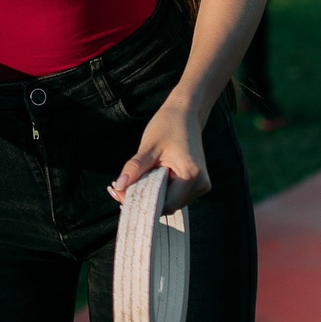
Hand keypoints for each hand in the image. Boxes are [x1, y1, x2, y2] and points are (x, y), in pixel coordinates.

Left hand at [109, 97, 208, 213]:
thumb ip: (134, 169)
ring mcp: (201, 185)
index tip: (122, 194)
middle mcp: (200, 184)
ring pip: (171, 203)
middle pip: (168, 206)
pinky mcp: (197, 184)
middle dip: (145, 199)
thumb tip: (119, 187)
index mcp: (191, 175)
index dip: (143, 203)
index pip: (166, 205)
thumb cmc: (168, 126)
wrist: (186, 115)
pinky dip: (160, 191)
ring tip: (136, 180)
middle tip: (121, 188)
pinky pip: (175, 196)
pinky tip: (149, 179)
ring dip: (152, 196)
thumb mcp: (148, 147)